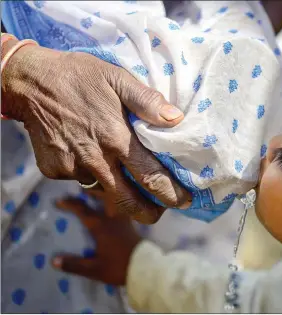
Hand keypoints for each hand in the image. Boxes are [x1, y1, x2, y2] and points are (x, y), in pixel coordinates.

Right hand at [1, 39, 190, 222]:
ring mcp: (73, 168)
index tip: (186, 202)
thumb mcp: (116, 78)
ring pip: (106, 191)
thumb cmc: (79, 76)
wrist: (29, 81)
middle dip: (149, 213)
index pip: (151, 177)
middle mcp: (96, 159)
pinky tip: (93, 155)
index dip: (171, 194)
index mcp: (117, 138)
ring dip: (122, 193)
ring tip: (132, 182)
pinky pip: (82, 179)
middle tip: (161, 212)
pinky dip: (93, 174)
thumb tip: (176, 119)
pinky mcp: (55, 171)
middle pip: (128, 201)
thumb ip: (147, 101)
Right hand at [52, 196, 140, 285]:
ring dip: (106, 194)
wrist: (145, 267)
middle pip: (103, 198)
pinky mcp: (132, 225)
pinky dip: (117, 203)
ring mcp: (124, 220)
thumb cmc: (118, 266)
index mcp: (101, 227)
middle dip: (92, 190)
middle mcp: (113, 219)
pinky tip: (115, 205)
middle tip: (84, 185)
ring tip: (99, 191)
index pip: (83, 210)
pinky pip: (123, 208)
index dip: (71, 204)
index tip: (59, 200)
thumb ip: (74, 265)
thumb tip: (53, 261)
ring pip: (115, 201)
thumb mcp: (94, 269)